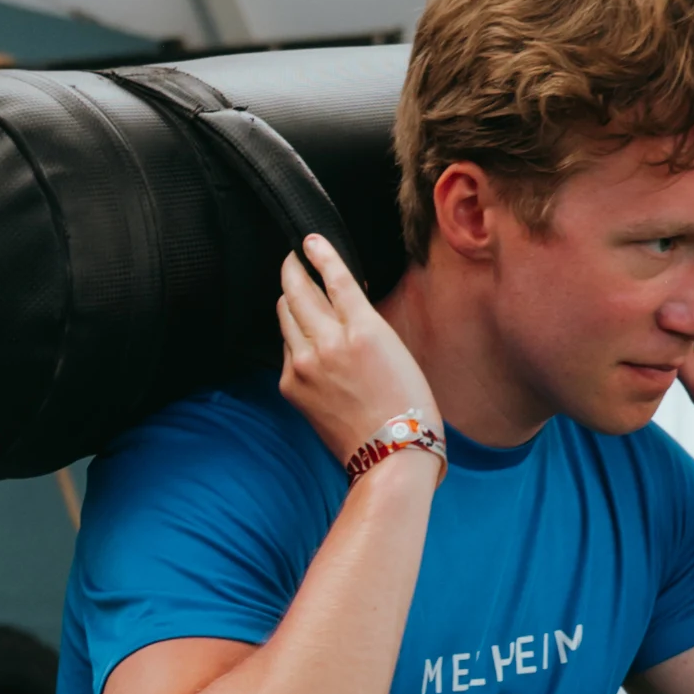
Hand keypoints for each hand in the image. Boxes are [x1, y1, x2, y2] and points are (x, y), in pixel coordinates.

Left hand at [272, 236, 436, 469]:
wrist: (391, 453)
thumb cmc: (407, 404)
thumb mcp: (395, 348)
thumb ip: (363, 321)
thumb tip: (341, 300)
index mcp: (361, 329)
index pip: (333, 277)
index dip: (319, 253)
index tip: (309, 240)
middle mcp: (327, 342)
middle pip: (296, 290)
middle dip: (292, 269)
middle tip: (292, 260)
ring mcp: (303, 365)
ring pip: (285, 316)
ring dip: (291, 301)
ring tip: (298, 294)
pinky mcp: (290, 385)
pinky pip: (286, 348)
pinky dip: (294, 338)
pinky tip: (307, 340)